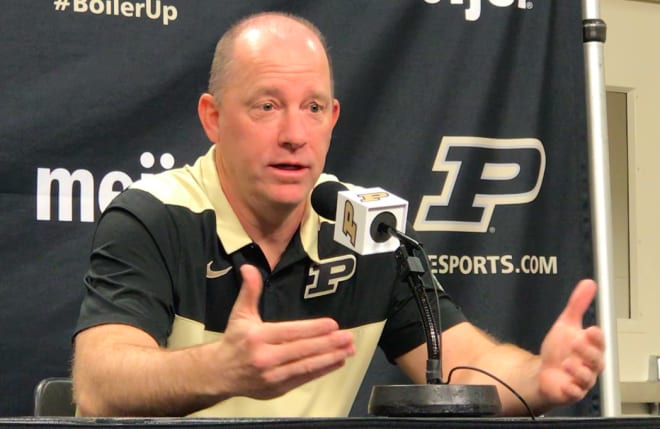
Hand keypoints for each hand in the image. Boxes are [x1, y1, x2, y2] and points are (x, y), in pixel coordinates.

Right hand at [211, 264, 354, 399]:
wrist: (219, 374)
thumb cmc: (234, 341)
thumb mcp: (240, 313)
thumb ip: (249, 290)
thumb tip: (249, 268)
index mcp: (258, 337)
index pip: (291, 332)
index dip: (313, 329)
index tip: (333, 324)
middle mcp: (265, 357)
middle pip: (302, 350)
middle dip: (328, 343)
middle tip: (348, 337)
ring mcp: (272, 376)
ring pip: (306, 366)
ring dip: (330, 358)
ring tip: (348, 350)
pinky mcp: (277, 389)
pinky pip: (303, 378)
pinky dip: (321, 371)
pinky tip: (336, 362)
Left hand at [538, 279, 604, 405]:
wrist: (543, 372)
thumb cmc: (559, 349)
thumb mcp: (566, 324)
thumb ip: (577, 305)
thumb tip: (588, 284)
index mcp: (590, 347)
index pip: (599, 342)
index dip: (596, 337)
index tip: (590, 330)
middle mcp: (589, 364)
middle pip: (596, 360)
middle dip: (587, 351)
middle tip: (576, 342)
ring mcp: (581, 380)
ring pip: (586, 378)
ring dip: (578, 370)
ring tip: (567, 362)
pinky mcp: (571, 392)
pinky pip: (575, 393)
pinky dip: (571, 389)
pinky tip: (565, 383)